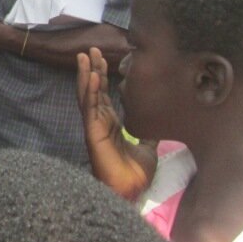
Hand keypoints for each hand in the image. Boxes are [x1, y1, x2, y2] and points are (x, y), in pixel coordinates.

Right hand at [76, 48, 156, 199]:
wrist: (131, 191)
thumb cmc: (136, 174)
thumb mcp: (149, 148)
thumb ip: (149, 134)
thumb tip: (158, 123)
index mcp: (112, 124)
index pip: (104, 95)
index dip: (103, 77)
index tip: (104, 59)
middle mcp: (100, 121)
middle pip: (93, 90)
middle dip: (92, 69)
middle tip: (91, 50)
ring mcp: (95, 126)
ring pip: (87, 95)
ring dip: (86, 74)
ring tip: (84, 56)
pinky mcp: (93, 132)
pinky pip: (90, 108)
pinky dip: (90, 91)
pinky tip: (92, 77)